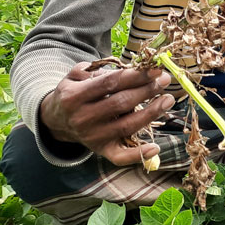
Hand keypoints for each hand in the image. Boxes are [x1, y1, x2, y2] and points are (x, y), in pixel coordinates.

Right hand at [39, 61, 174, 164]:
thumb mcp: (76, 76)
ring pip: (127, 126)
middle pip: (121, 103)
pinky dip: (138, 154)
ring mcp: (92, 136)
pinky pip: (120, 157)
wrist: (56, 120)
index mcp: (74, 96)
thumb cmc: (75, 92)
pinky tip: (156, 147)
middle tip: (165, 80)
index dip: (135, 76)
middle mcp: (82, 118)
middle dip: (147, 90)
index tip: (156, 69)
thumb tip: (125, 68)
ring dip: (151, 113)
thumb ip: (96, 69)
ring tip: (168, 99)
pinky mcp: (101, 150)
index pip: (110, 83)